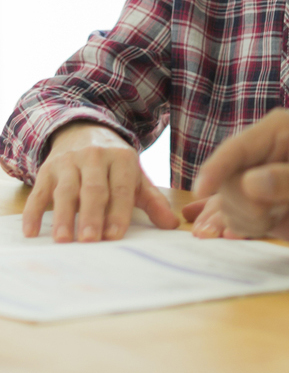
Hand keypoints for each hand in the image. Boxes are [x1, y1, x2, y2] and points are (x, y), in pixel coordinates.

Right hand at [23, 123, 178, 242]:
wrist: (83, 132)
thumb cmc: (113, 164)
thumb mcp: (135, 177)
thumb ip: (152, 201)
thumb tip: (172, 226)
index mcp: (121, 158)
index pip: (121, 188)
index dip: (118, 212)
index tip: (114, 236)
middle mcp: (95, 157)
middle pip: (94, 188)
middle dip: (92, 214)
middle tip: (90, 240)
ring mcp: (69, 162)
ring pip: (66, 189)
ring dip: (64, 215)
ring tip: (64, 239)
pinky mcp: (46, 170)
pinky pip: (39, 191)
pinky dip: (34, 212)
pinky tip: (32, 232)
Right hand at [192, 109, 288, 252]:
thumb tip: (250, 183)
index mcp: (278, 131)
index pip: (236, 149)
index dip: (216, 169)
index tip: (203, 190)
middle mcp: (261, 150)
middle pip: (226, 180)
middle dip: (246, 206)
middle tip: (276, 215)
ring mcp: (255, 176)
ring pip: (226, 201)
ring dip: (247, 219)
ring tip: (279, 217)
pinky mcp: (255, 201)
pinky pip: (230, 215)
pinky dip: (242, 226)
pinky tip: (260, 225)